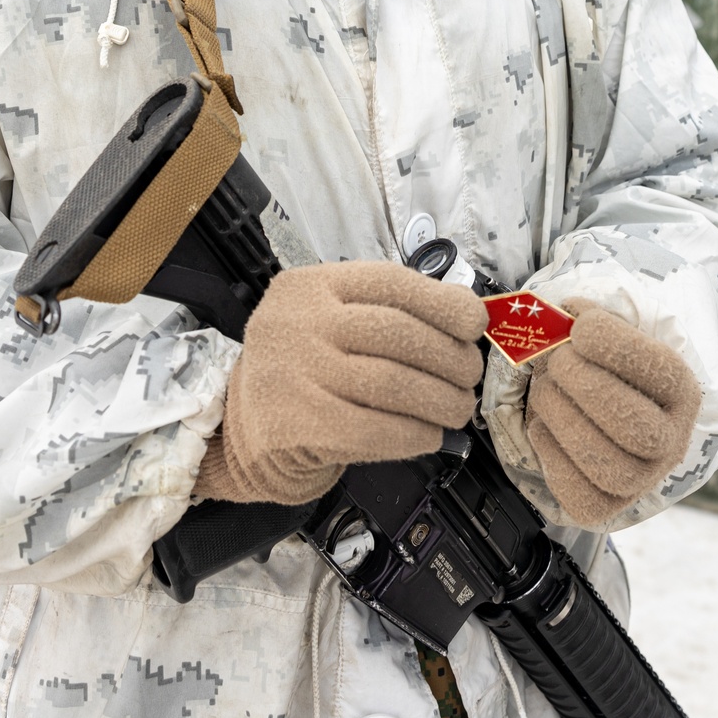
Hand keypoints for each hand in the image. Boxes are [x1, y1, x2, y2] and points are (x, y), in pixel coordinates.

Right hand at [196, 261, 487, 504]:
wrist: (242, 426)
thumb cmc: (305, 367)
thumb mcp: (327, 318)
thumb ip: (382, 311)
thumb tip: (465, 320)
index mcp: (313, 284)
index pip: (392, 282)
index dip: (444, 303)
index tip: (475, 325)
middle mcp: (300, 321)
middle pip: (397, 334)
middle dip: (449, 358)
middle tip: (470, 377)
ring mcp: (294, 372)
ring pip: (392, 384)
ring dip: (440, 401)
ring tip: (457, 409)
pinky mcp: (295, 423)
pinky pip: (374, 430)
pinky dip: (414, 434)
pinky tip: (429, 435)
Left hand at [526, 300, 700, 526]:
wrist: (604, 402)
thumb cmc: (606, 363)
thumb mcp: (610, 333)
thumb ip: (592, 320)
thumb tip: (559, 314)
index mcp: (682, 393)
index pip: (662, 372)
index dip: (615, 345)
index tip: (580, 325)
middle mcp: (671, 442)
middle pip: (638, 429)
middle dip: (585, 386)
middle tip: (557, 358)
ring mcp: (641, 479)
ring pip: (605, 464)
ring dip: (561, 417)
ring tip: (544, 388)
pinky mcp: (606, 505)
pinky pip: (578, 493)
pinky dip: (551, 455)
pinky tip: (543, 424)